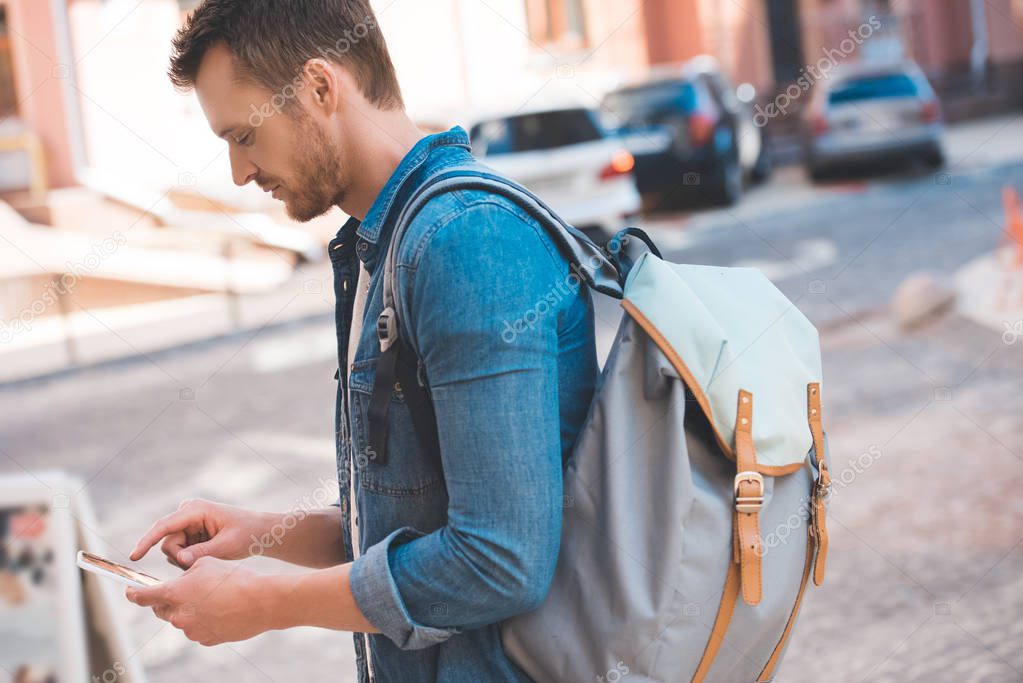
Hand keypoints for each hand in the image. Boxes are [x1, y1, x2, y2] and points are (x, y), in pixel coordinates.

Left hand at [125, 556, 275, 645]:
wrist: (261, 602)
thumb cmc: (235, 578)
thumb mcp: (207, 563)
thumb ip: (186, 572)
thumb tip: (180, 580)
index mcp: (176, 592)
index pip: (143, 596)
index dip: (133, 593)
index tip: (129, 591)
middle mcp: (179, 615)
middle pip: (161, 609)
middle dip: (168, 600)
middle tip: (185, 590)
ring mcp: (191, 631)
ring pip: (181, 619)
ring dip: (190, 609)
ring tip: (214, 598)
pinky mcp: (205, 640)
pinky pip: (197, 629)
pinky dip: (203, 620)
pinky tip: (221, 610)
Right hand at [130, 499, 272, 568]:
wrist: (259, 531)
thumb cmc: (247, 534)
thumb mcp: (227, 545)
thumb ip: (202, 553)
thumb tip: (179, 559)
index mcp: (195, 509)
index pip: (164, 526)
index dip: (147, 541)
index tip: (134, 557)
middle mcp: (187, 512)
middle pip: (168, 543)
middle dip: (182, 557)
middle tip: (207, 560)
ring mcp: (186, 522)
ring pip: (172, 550)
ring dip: (188, 559)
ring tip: (212, 554)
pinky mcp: (188, 531)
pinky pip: (179, 552)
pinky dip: (190, 558)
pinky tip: (209, 553)